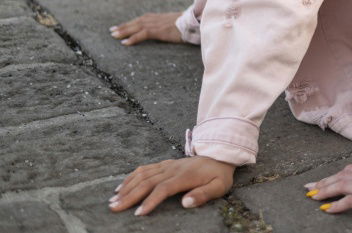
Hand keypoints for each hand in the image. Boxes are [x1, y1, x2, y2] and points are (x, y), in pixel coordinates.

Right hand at [109, 156, 234, 215]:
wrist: (220, 156)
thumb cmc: (218, 175)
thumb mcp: (219, 186)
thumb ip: (204, 194)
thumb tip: (186, 203)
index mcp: (185, 176)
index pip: (163, 188)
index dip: (150, 200)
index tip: (139, 213)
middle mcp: (172, 169)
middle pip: (147, 182)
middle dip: (130, 196)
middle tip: (114, 209)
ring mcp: (167, 165)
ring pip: (143, 175)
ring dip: (126, 187)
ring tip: (113, 200)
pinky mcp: (164, 164)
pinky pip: (144, 169)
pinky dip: (130, 177)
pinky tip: (120, 186)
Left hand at [110, 12, 182, 44]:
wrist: (196, 22)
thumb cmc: (188, 24)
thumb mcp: (176, 24)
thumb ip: (168, 26)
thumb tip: (167, 30)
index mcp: (159, 17)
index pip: (141, 19)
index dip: (131, 23)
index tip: (121, 26)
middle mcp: (156, 18)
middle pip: (136, 22)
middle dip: (123, 26)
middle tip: (112, 31)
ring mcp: (157, 24)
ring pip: (136, 26)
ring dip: (124, 31)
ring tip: (114, 36)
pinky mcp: (159, 30)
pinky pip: (142, 34)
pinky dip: (133, 38)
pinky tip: (125, 43)